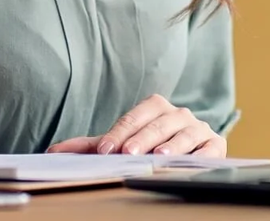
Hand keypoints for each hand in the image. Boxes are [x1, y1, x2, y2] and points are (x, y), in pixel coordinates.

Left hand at [47, 94, 224, 156]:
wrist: (191, 150)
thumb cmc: (150, 145)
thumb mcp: (121, 144)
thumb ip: (90, 146)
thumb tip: (54, 152)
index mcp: (155, 107)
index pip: (134, 118)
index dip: (118, 133)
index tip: (104, 150)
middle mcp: (178, 114)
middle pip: (157, 124)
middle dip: (141, 139)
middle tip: (127, 153)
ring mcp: (198, 128)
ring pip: (184, 134)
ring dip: (171, 145)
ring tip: (159, 156)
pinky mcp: (215, 145)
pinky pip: (209, 149)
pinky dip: (200, 155)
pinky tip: (189, 162)